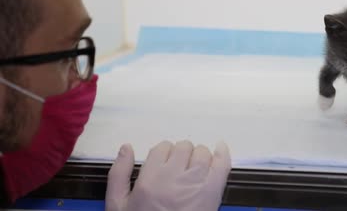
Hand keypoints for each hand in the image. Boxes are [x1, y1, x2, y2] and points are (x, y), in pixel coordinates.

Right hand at [105, 140, 230, 210]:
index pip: (161, 149)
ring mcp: (196, 184)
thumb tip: (126, 149)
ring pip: (202, 153)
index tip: (164, 161)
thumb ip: (118, 174)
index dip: (163, 153)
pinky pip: (222, 164)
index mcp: (150, 180)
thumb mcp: (118, 205)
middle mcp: (174, 179)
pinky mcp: (213, 192)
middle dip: (181, 154)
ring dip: (198, 156)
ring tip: (194, 168)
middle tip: (178, 167)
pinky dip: (222, 154)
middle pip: (183, 148)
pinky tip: (219, 149)